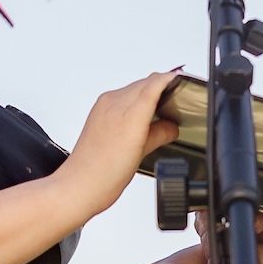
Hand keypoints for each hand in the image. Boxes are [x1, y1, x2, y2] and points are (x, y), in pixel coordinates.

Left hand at [62, 70, 182, 221]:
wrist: (80, 184)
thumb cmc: (105, 174)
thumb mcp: (142, 154)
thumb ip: (160, 134)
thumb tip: (171, 127)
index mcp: (129, 112)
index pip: (155, 83)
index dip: (171, 79)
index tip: (181, 81)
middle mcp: (114, 103)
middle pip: (145, 83)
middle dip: (161, 87)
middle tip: (175, 101)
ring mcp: (104, 105)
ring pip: (133, 88)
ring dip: (147, 93)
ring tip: (158, 112)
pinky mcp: (98, 111)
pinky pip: (121, 96)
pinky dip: (134, 101)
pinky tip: (139, 118)